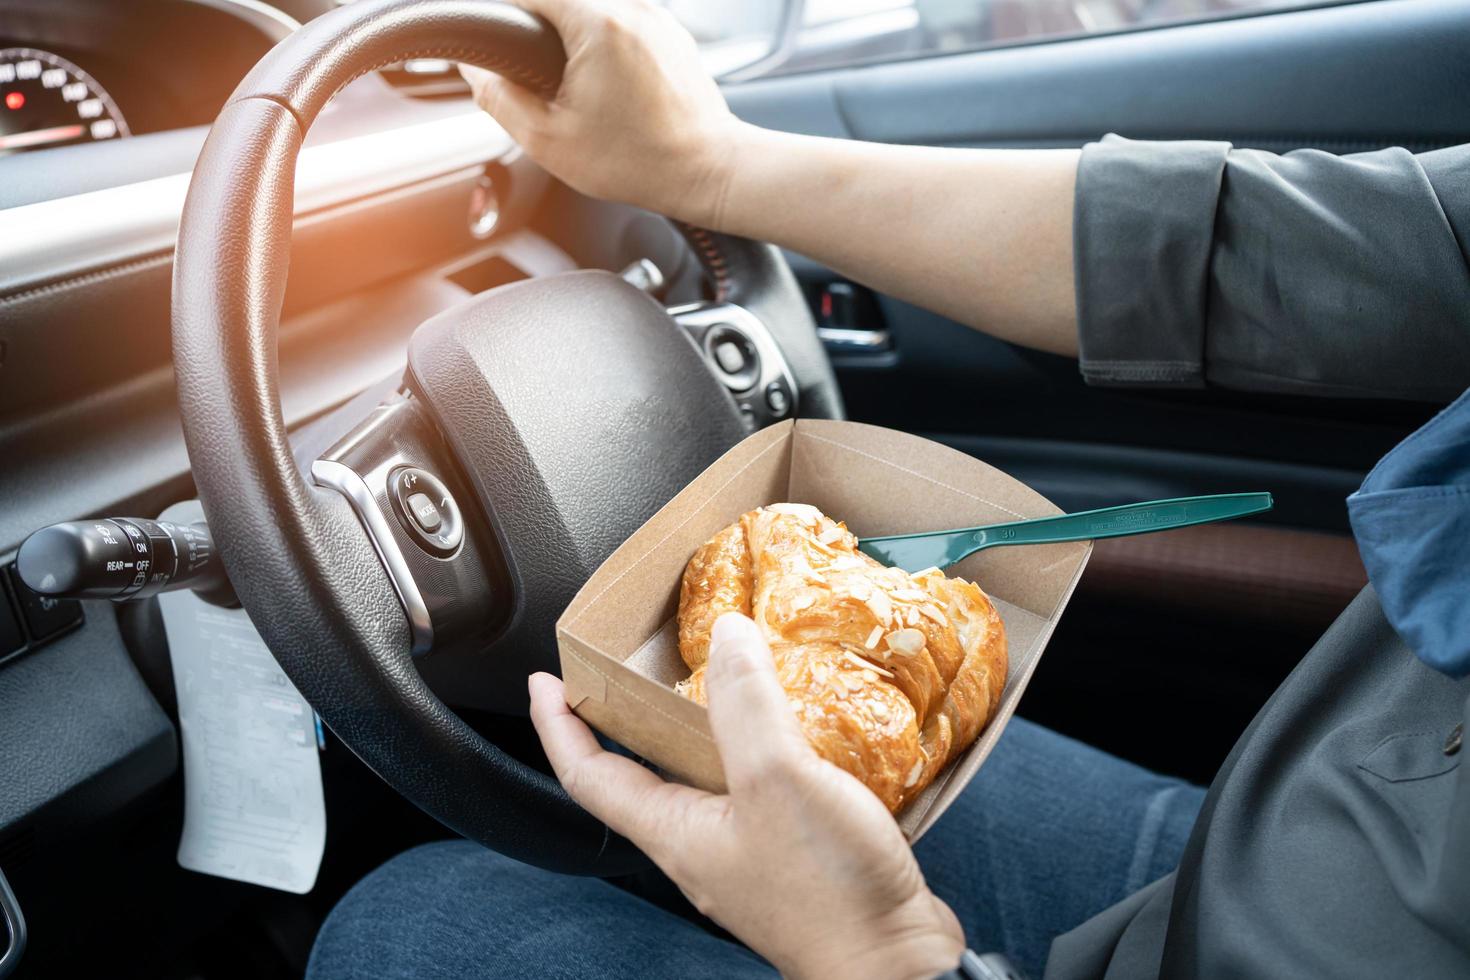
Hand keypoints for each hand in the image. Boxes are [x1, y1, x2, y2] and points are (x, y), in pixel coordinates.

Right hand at [462, 0, 746, 225]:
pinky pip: (623, 23)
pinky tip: (607, 87)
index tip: (495, 42)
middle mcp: (631, 6)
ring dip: (573, 37)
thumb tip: (472, 70)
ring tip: (574, 86)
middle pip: (562, 0)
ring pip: (594, 10)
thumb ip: (499, 98)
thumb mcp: (549, 140)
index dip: (503, 15)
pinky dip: (604, 43)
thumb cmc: (639, 160)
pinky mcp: (672, 33)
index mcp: (597, 21)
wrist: (709, 171)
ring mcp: (658, 16)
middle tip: (535, 77)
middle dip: (538, 29)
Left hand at [529, 613, 964, 979]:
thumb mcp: (776, 779)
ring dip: (707, 727)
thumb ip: (747, 703)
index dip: (560, 726)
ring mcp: (748, 853)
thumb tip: (727, 633)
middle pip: (645, 774)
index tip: (544, 681)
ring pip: (708, 778)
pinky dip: (766, 749)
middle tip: (641, 663)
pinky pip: (762, 789)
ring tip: (726, 677)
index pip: (588, 776)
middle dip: (634, 716)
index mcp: (674, 831)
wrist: (894, 967)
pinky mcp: (795, 854)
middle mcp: (701, 844)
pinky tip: (798, 726)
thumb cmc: (825, 890)